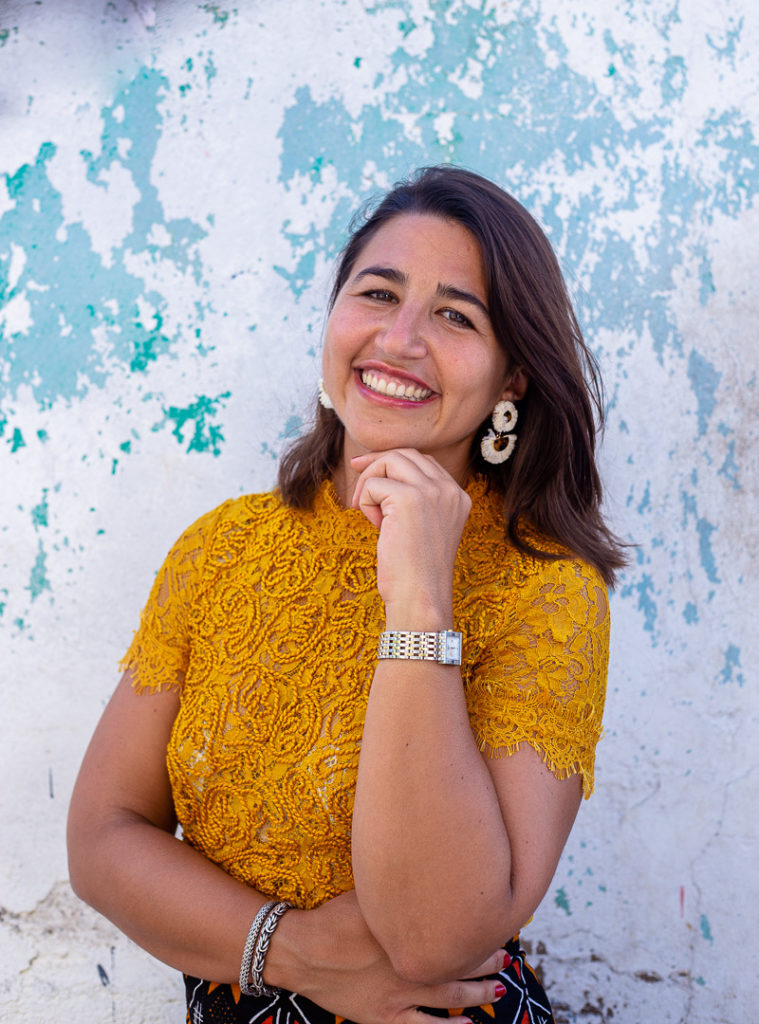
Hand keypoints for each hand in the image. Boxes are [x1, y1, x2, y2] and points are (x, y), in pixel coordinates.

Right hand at [292, 890, 506, 1023]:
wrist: (301, 950)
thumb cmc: (332, 917)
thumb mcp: (368, 892)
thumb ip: (397, 890)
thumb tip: (424, 870)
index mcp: (407, 930)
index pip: (452, 929)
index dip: (475, 928)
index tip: (493, 921)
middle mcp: (410, 962)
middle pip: (457, 961)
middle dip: (485, 959)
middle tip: (506, 955)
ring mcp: (400, 993)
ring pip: (450, 995)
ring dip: (478, 992)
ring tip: (500, 987)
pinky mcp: (386, 1016)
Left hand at [350, 450, 470, 626]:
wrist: (420, 598)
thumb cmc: (415, 571)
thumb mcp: (422, 527)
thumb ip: (412, 499)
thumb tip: (375, 469)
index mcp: (458, 496)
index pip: (423, 462)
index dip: (392, 463)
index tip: (367, 472)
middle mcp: (449, 489)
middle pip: (405, 454)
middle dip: (376, 465)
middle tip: (358, 489)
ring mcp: (431, 492)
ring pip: (390, 460)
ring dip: (369, 483)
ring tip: (368, 513)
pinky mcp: (408, 499)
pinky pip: (373, 484)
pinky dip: (365, 502)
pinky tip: (375, 526)